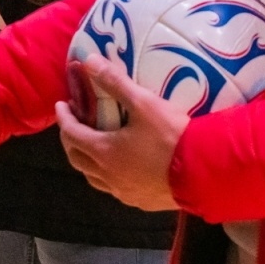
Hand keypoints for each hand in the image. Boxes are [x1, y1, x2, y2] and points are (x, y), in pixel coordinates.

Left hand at [56, 55, 185, 211]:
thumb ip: (115, 82)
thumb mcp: (144, 103)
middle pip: (77, 158)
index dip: (63, 118)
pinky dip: (107, 176)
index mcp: (104, 152)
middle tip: (73, 122)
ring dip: (87, 160)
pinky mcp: (141, 202)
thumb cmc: (171, 136)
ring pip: (93, 178)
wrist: (203, 172)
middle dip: (70, 139)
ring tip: (92, 144)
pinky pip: (114, 189)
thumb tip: (89, 61)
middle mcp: (108, 176)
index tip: (61, 105)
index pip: (71, 134)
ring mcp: (124, 192)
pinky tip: (119, 168)